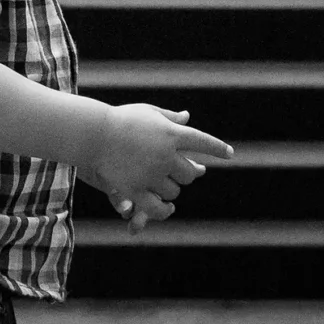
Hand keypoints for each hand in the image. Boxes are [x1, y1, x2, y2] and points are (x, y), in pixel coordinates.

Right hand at [91, 105, 231, 227]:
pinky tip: (166, 209)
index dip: (218, 149)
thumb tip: (188, 117)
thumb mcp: (148, 113)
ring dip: (172, 188)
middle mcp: (166, 155)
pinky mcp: (136, 190)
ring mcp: (151, 174)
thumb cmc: (121, 119)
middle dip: (188, 173)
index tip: (230, 154)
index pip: (204, 143)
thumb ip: (170, 119)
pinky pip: (156, 208)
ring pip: (174, 191)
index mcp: (172, 134)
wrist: (93, 133)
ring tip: (165, 183)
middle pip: (189, 173)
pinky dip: (163, 211)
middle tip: (185, 171)